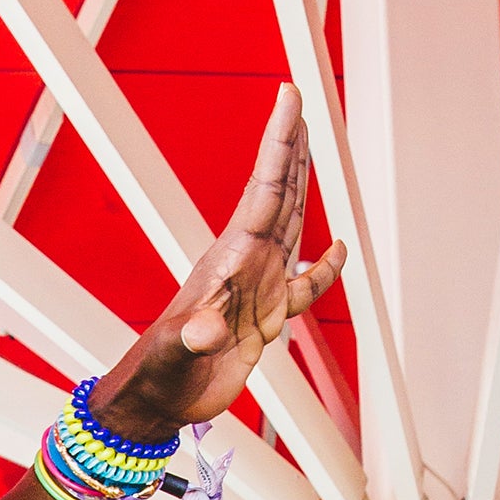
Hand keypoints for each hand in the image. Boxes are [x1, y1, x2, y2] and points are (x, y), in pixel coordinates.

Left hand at [82, 85, 345, 441]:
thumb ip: (191, 337)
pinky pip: (305, 286)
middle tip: (298, 103)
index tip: (289, 99)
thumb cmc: (160, 374)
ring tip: (311, 148)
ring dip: (301, 186)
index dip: (279, 143)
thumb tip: (207, 328)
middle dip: (290, 148)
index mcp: (230, 260)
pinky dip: (325, 269)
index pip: (263, 190)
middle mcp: (247, 264)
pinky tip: (338, 249)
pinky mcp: (265, 318)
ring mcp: (257, 288)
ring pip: (289, 225)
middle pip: (277, 194)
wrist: (160, 399)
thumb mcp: (174, 353)